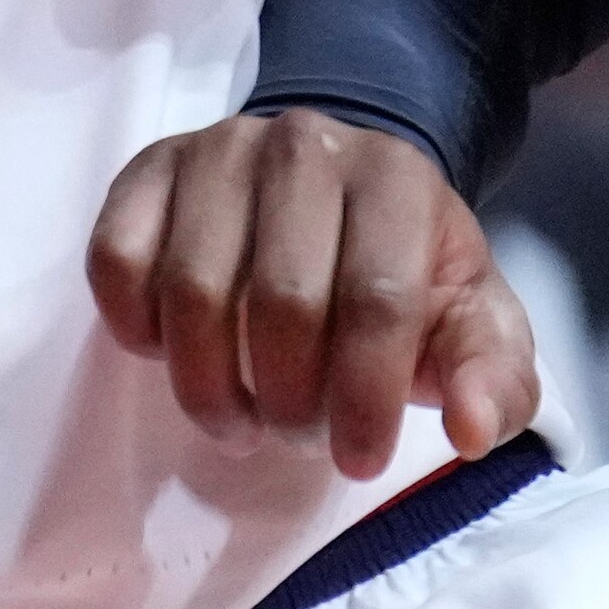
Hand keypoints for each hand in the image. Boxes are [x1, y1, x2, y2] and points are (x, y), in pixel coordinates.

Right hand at [86, 108, 540, 478]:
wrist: (334, 192)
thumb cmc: (406, 274)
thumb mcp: (474, 325)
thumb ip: (493, 380)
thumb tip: (471, 430)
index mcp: (397, 179)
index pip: (377, 300)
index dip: (365, 397)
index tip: (359, 461)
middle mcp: (304, 147)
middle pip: (281, 301)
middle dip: (288, 401)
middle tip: (295, 434)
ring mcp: (216, 148)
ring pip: (191, 288)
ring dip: (209, 386)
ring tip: (238, 418)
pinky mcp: (148, 167)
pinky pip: (115, 259)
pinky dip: (137, 329)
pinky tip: (171, 353)